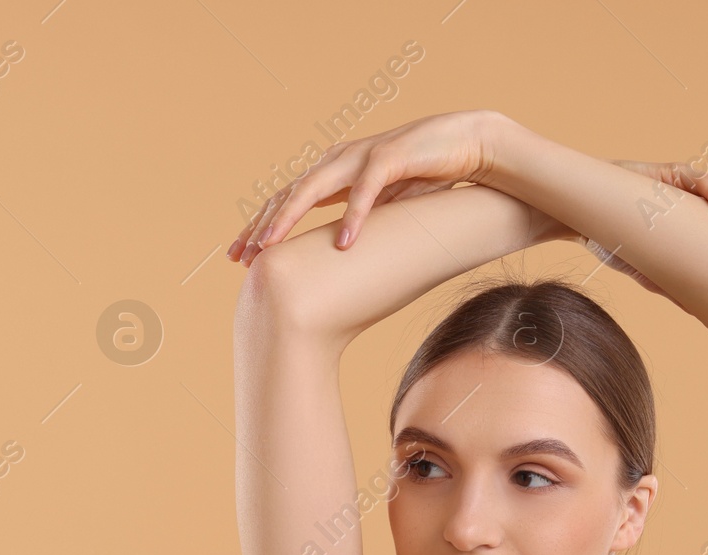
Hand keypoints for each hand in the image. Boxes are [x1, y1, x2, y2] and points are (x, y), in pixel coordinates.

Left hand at [228, 109, 501, 265]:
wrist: (468, 143)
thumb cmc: (426, 175)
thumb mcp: (381, 206)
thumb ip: (355, 221)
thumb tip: (333, 254)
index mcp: (333, 172)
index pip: (286, 200)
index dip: (261, 226)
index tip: (240, 258)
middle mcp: (338, 161)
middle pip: (288, 194)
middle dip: (261, 226)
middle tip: (240, 257)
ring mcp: (360, 157)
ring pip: (312, 188)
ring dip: (288, 218)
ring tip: (269, 247)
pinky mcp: (389, 158)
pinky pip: (365, 190)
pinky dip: (353, 216)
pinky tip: (343, 243)